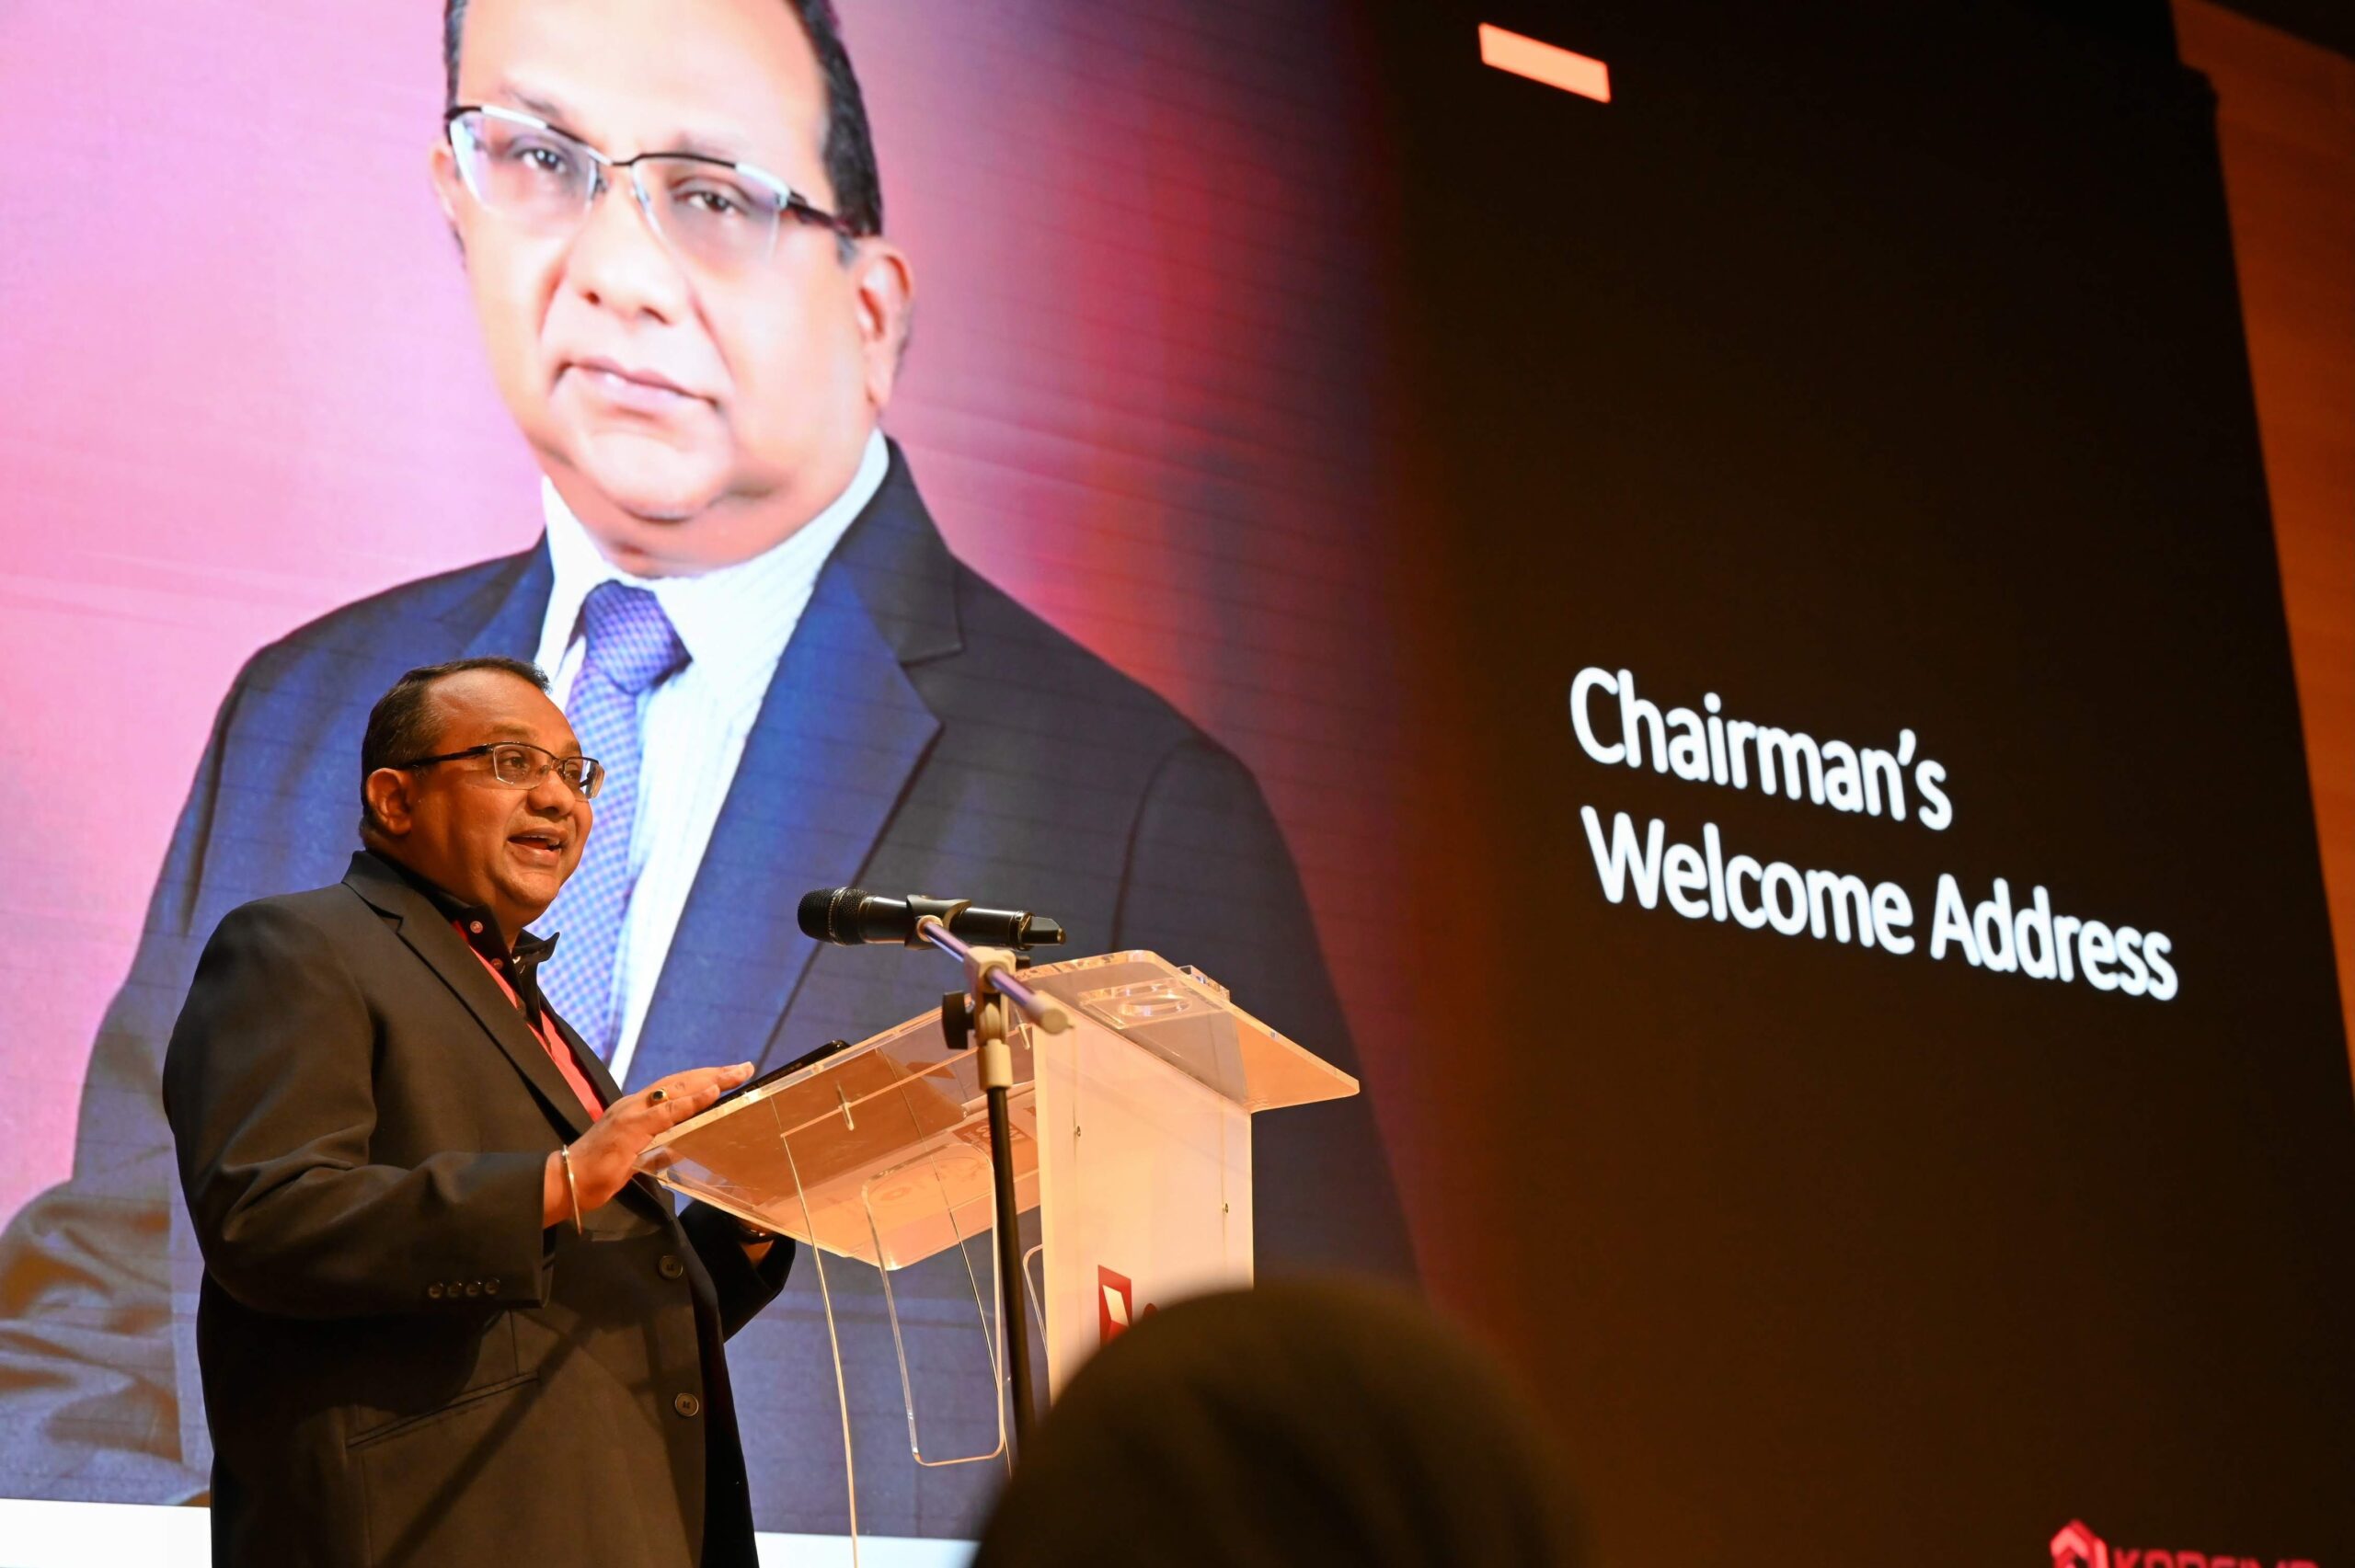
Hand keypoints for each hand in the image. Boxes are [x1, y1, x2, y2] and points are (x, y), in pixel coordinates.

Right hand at [542, 1063, 752, 1225]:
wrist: (566, 1182)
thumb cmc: (597, 1173)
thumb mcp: (637, 1161)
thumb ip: (658, 1150)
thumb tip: (680, 1147)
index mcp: (636, 1110)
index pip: (675, 1088)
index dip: (703, 1079)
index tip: (730, 1074)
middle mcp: (634, 1104)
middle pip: (681, 1081)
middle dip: (714, 1073)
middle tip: (744, 1067)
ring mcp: (631, 1113)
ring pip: (676, 1089)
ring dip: (709, 1080)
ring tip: (736, 1074)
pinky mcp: (630, 1128)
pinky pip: (666, 1112)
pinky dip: (690, 1101)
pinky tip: (711, 1094)